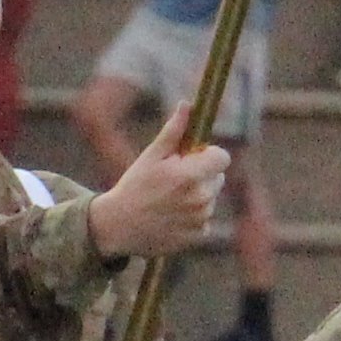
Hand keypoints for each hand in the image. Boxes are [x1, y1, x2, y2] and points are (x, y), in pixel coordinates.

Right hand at [86, 135, 230, 260]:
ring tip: (169, 200)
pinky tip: (172, 216)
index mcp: (189, 175)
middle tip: (174, 180)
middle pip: (218, 177)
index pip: (222, 158)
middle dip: (202, 174)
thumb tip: (188, 105)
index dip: (209, 154)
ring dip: (197, 195)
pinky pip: (206, 218)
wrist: (118, 226)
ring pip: (211, 198)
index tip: (192, 158)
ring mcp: (200, 219)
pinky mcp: (199, 235)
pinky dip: (193, 216)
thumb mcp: (151, 156)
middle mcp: (199, 198)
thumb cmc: (134, 186)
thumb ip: (174, 132)